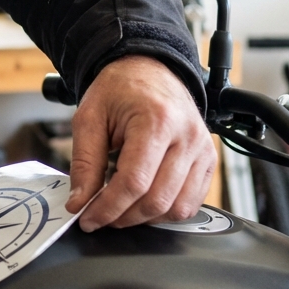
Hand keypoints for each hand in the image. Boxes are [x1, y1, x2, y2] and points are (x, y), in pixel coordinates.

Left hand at [65, 55, 215, 231]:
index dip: (108, 208)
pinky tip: (143, 203)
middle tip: (99, 216)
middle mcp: (186, 136)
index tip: (88, 218)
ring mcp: (202, 150)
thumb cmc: (120, 89)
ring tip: (120, 209)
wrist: (148, 70)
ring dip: (145, 218)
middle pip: (157, 200)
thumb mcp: (89, 117)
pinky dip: (166, 211)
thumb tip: (80, 202)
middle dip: (123, 217)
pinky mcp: (208, 161)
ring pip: (177, 208)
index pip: (134, 182)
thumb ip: (84, 162)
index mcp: (156, 121)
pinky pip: (192, 203)